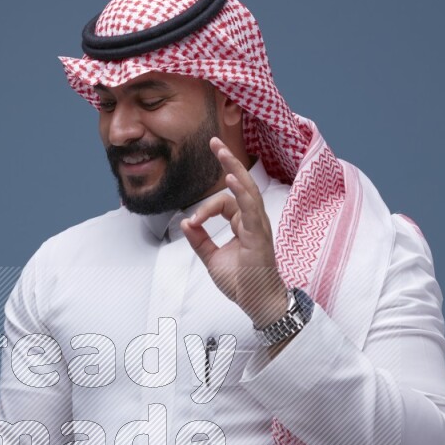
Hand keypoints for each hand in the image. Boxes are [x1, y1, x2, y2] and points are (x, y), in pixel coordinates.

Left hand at [181, 137, 289, 327]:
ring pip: (247, 190)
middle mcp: (252, 221)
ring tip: (222, 150)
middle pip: (240, 185)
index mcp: (243, 224)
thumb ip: (199, 240)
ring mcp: (258, 226)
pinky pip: (251, 208)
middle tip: (215, 142)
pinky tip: (232, 179)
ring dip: (234, 169)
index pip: (224, 203)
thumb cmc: (241, 282)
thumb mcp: (212, 258)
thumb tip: (185, 222)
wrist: (256, 302)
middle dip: (228, 162)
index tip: (193, 223)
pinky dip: (242, 192)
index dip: (205, 209)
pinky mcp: (259, 235)